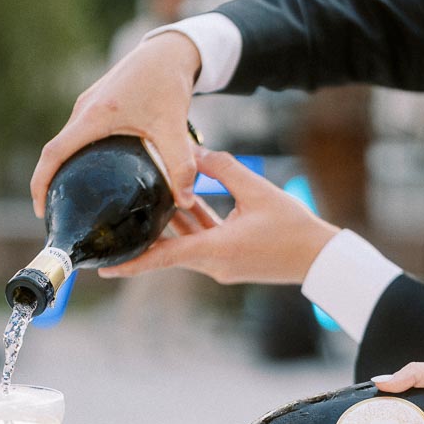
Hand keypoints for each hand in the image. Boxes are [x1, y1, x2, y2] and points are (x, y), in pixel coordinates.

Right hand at [30, 32, 201, 216]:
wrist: (169, 50)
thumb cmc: (168, 83)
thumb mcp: (175, 127)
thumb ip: (181, 165)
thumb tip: (185, 202)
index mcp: (95, 116)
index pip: (54, 152)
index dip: (41, 182)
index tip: (41, 210)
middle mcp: (84, 109)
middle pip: (56, 151)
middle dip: (49, 183)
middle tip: (57, 214)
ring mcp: (88, 106)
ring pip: (66, 142)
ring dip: (62, 169)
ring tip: (71, 201)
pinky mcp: (96, 105)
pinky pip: (77, 135)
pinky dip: (75, 157)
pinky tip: (91, 177)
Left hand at [99, 145, 338, 284]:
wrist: (320, 257)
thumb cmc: (293, 227)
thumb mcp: (257, 190)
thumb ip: (223, 169)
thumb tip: (195, 154)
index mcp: (215, 250)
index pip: (164, 257)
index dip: (132, 263)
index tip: (104, 269)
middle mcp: (213, 264)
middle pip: (168, 248)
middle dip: (144, 236)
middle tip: (112, 227)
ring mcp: (222, 265)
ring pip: (186, 242)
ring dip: (170, 224)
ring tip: (143, 202)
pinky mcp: (231, 260)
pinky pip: (203, 241)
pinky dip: (192, 224)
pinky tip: (182, 202)